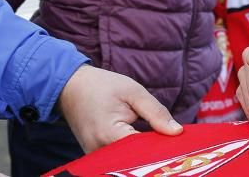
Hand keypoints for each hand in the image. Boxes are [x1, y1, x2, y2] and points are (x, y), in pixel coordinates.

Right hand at [57, 65, 182, 152]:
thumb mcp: (134, 92)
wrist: (72, 87)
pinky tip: (142, 142)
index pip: (143, 151)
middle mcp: (99, 152)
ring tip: (155, 138)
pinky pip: (117, 158)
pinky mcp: (95, 156)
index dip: (161, 146)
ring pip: (126, 161)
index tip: (176, 140)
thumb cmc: (103, 86)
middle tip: (168, 139)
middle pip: (135, 159)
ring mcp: (94, 157)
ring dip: (142, 152)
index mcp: (109, 135)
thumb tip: (177, 132)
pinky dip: (131, 152)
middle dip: (153, 151)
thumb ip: (156, 113)